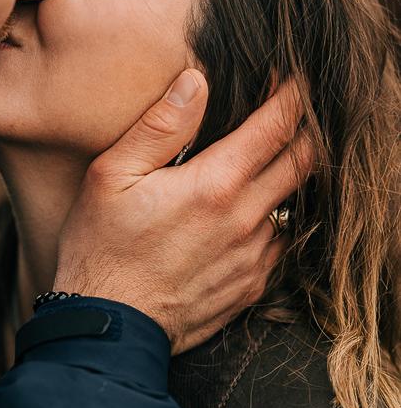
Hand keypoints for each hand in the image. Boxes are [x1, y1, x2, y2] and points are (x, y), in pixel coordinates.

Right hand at [54, 70, 312, 352]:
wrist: (109, 328)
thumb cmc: (101, 248)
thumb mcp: (111, 176)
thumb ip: (159, 127)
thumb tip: (196, 82)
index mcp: (215, 185)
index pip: (278, 126)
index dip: (294, 96)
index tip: (296, 79)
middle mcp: (246, 220)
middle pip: (304, 162)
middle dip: (305, 131)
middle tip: (292, 114)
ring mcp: (254, 257)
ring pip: (293, 204)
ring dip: (285, 179)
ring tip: (262, 165)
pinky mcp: (251, 286)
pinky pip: (278, 244)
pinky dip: (271, 222)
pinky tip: (242, 218)